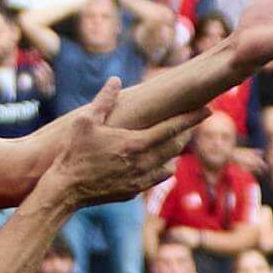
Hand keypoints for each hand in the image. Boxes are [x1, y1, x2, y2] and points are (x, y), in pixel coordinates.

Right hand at [40, 81, 200, 208]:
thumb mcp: (85, 122)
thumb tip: (115, 80)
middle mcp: (143, 163)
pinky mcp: (132, 193)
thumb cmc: (73, 154)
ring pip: (169, 165)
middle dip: (185, 134)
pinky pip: (155, 179)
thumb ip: (103, 100)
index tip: (208, 109)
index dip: (192, 118)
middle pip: (175, 147)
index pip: (172, 128)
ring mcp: (139, 180)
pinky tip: (157, 165)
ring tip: (174, 144)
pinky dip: (160, 170)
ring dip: (173, 153)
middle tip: (189, 125)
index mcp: (135, 143)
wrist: (64, 190)